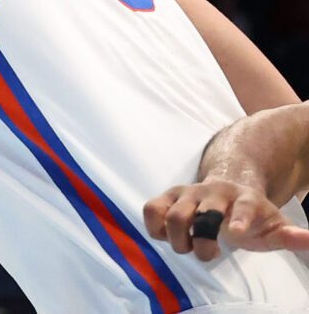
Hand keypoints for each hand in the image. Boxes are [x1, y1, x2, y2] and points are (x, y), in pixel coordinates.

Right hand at [143, 180, 308, 260]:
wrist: (226, 188)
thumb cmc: (252, 216)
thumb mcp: (274, 226)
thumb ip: (291, 236)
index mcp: (246, 199)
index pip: (244, 207)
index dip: (239, 219)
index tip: (235, 234)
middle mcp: (215, 192)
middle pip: (204, 215)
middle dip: (203, 240)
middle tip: (209, 255)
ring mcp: (189, 192)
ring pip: (175, 214)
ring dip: (179, 239)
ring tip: (188, 247)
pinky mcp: (168, 195)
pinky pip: (152, 209)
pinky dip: (156, 226)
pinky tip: (167, 235)